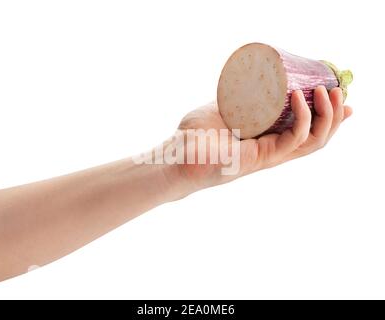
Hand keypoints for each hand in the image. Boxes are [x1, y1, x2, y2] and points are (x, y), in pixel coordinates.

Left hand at [166, 86, 351, 194]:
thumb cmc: (195, 136)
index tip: (340, 95)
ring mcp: (268, 155)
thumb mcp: (222, 108)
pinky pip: (291, 141)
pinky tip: (297, 97)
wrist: (177, 155)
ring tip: (328, 91)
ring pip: (311, 141)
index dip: (327, 116)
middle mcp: (272, 149)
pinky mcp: (259, 158)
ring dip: (327, 117)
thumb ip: (237, 98)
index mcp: (267, 139)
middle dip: (334, 114)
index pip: (306, 130)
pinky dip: (301, 120)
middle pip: (316, 137)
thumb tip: (249, 79)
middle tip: (339, 91)